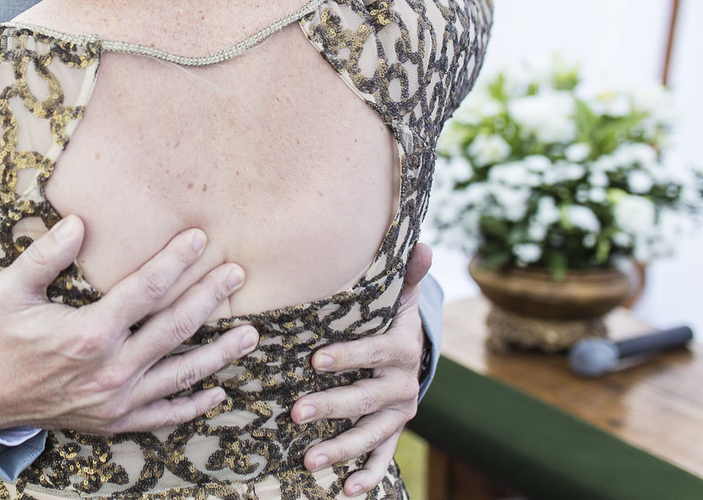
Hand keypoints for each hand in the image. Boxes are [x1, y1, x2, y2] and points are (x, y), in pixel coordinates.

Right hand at [0, 215, 258, 432]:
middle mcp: (111, 369)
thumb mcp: (12, 289)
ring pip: (180, 374)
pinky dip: (193, 405)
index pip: (146, 289)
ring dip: (219, 354)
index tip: (200, 238)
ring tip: (251, 335)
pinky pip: (164, 415)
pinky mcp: (116, 422)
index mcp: (89, 333)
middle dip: (210, 298)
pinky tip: (218, 391)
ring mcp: (117, 401)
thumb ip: (46, 255)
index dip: (176, 261)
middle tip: (238, 274)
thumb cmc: (0, 335)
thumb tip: (79, 222)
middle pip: (175, 328)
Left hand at [294, 243, 433, 495]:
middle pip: (365, 399)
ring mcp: (399, 413)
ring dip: (341, 449)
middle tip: (295, 412)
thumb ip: (405, 274)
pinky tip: (346, 490)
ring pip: (370, 434)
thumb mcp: (398, 296)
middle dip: (331, 407)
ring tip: (308, 460)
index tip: (315, 358)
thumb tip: (422, 244)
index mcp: (401, 350)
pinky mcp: (394, 432)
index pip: (372, 352)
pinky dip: (367, 475)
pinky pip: (383, 457)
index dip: (347, 355)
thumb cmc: (390, 318)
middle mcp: (403, 385)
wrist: (413, 352)